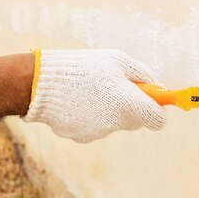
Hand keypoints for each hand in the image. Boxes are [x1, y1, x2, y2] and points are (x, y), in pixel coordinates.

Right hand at [24, 49, 165, 142]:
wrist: (40, 84)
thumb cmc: (83, 66)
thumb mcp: (118, 60)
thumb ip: (143, 74)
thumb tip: (159, 87)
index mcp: (128, 102)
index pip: (157, 120)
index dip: (158, 111)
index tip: (154, 101)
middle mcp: (116, 122)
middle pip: (137, 121)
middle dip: (134, 107)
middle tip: (120, 88)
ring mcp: (99, 132)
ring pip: (116, 123)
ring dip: (111, 110)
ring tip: (92, 90)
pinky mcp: (82, 137)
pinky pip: (97, 127)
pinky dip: (93, 116)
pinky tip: (79, 101)